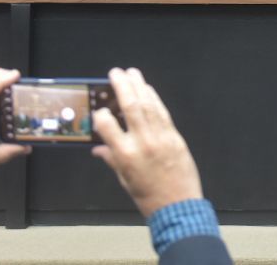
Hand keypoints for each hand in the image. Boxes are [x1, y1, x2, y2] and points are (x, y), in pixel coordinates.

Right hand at [92, 67, 203, 218]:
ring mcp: (161, 137)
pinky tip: (148, 89)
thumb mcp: (124, 179)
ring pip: (148, 105)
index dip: (101, 114)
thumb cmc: (147, 195)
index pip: (107, 125)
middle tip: (116, 72)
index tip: (100, 108)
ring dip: (140, 86)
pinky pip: (162, 112)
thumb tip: (98, 148)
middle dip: (123, 86)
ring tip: (132, 73)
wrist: (178, 205)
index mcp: (125, 155)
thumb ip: (112, 159)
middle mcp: (142, 142)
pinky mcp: (175, 136)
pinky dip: (154, 99)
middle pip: (131, 107)